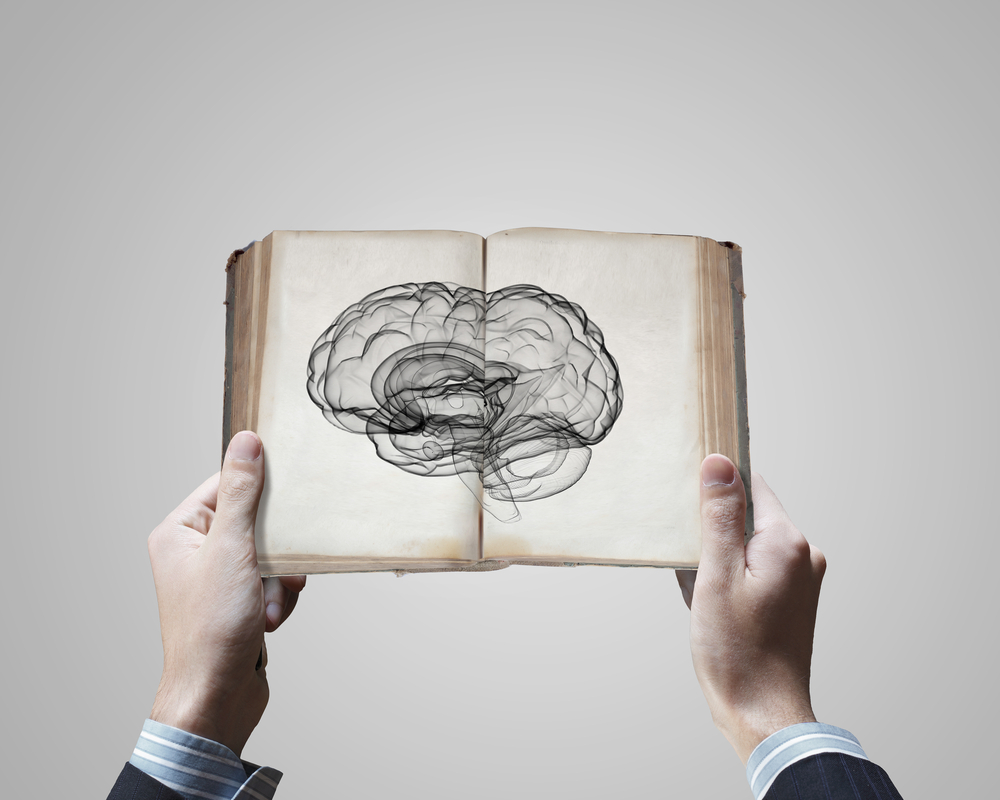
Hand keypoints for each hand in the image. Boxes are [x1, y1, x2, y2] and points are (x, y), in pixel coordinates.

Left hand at [146, 431, 305, 755]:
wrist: (216, 698)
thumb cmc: (212, 629)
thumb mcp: (232, 549)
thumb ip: (242, 492)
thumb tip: (246, 441)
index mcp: (179, 531)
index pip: (225, 484)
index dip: (259, 488)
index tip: (288, 490)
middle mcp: (194, 551)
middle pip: (254, 519)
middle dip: (275, 549)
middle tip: (278, 567)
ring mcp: (217, 578)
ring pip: (269, 552)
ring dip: (279, 579)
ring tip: (269, 606)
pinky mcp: (238, 601)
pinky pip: (272, 581)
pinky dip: (279, 598)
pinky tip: (270, 620)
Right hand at [676, 455, 825, 763]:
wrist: (762, 714)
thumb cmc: (737, 653)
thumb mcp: (716, 576)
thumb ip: (719, 516)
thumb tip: (719, 462)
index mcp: (787, 542)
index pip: (752, 484)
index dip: (718, 484)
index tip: (689, 495)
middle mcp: (803, 554)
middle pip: (750, 513)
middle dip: (713, 527)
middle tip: (689, 556)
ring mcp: (801, 578)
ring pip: (750, 542)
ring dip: (719, 554)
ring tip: (701, 587)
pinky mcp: (793, 598)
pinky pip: (756, 567)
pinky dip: (730, 575)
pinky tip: (712, 601)